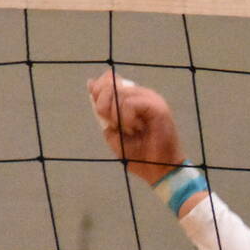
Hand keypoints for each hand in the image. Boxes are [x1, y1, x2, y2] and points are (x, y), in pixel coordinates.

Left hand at [88, 71, 185, 185]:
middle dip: (103, 105)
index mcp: (133, 98)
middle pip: (111, 83)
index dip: (99, 90)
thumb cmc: (138, 154)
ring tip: (128, 130)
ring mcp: (151, 98)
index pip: (110, 78)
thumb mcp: (111, 130)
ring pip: (120, 93)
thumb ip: (102, 109)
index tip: (101, 112)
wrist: (158, 170)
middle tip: (114, 124)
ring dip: (116, 116)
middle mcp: (142, 94)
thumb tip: (91, 83)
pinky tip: (135, 129)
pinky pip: (129, 103)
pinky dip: (126, 119)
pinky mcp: (157, 106)